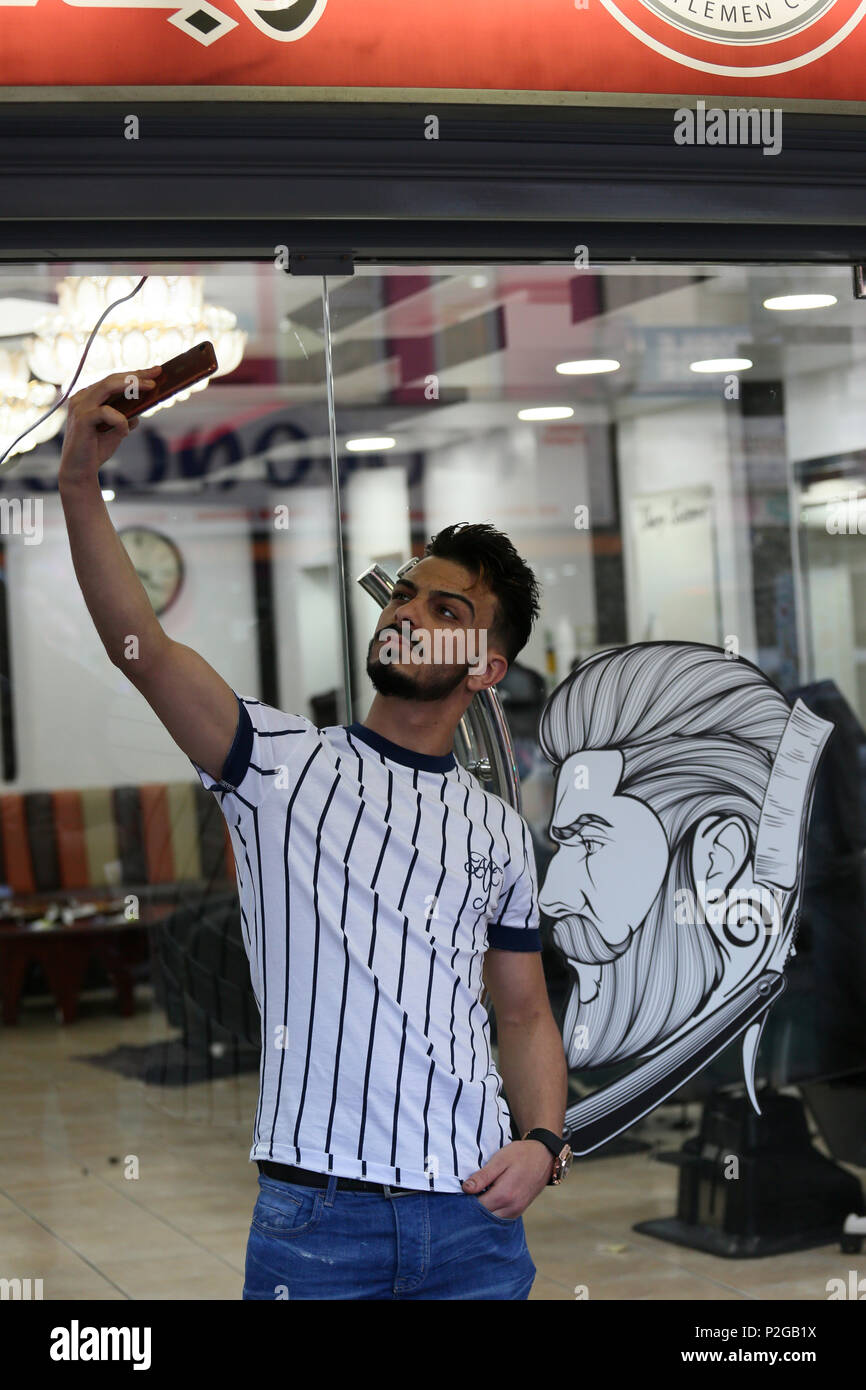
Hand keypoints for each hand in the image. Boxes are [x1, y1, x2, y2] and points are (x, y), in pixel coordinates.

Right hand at [58, 365, 162, 486]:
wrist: (81, 471)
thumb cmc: (97, 449)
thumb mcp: (117, 430)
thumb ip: (126, 418)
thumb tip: (141, 410)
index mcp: (88, 397)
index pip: (113, 380)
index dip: (134, 373)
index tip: (155, 370)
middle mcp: (81, 397)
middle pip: (112, 379)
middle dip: (136, 375)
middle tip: (157, 373)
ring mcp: (79, 406)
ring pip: (108, 386)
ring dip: (132, 385)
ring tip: (151, 388)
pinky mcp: (81, 419)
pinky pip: (107, 412)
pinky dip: (121, 421)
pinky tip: (125, 431)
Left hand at [461, 1139, 554, 1218]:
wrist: (544, 1156)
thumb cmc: (521, 1155)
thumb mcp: (500, 1160)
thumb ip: (483, 1176)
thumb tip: (466, 1189)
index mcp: (504, 1194)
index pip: (477, 1207)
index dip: (466, 1201)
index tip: (460, 1193)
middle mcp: (511, 1207)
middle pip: (484, 1217)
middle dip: (473, 1209)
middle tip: (465, 1196)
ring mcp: (517, 1211)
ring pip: (493, 1219)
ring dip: (483, 1212)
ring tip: (477, 1196)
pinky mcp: (519, 1211)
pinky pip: (501, 1217)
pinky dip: (492, 1212)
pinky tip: (488, 1200)